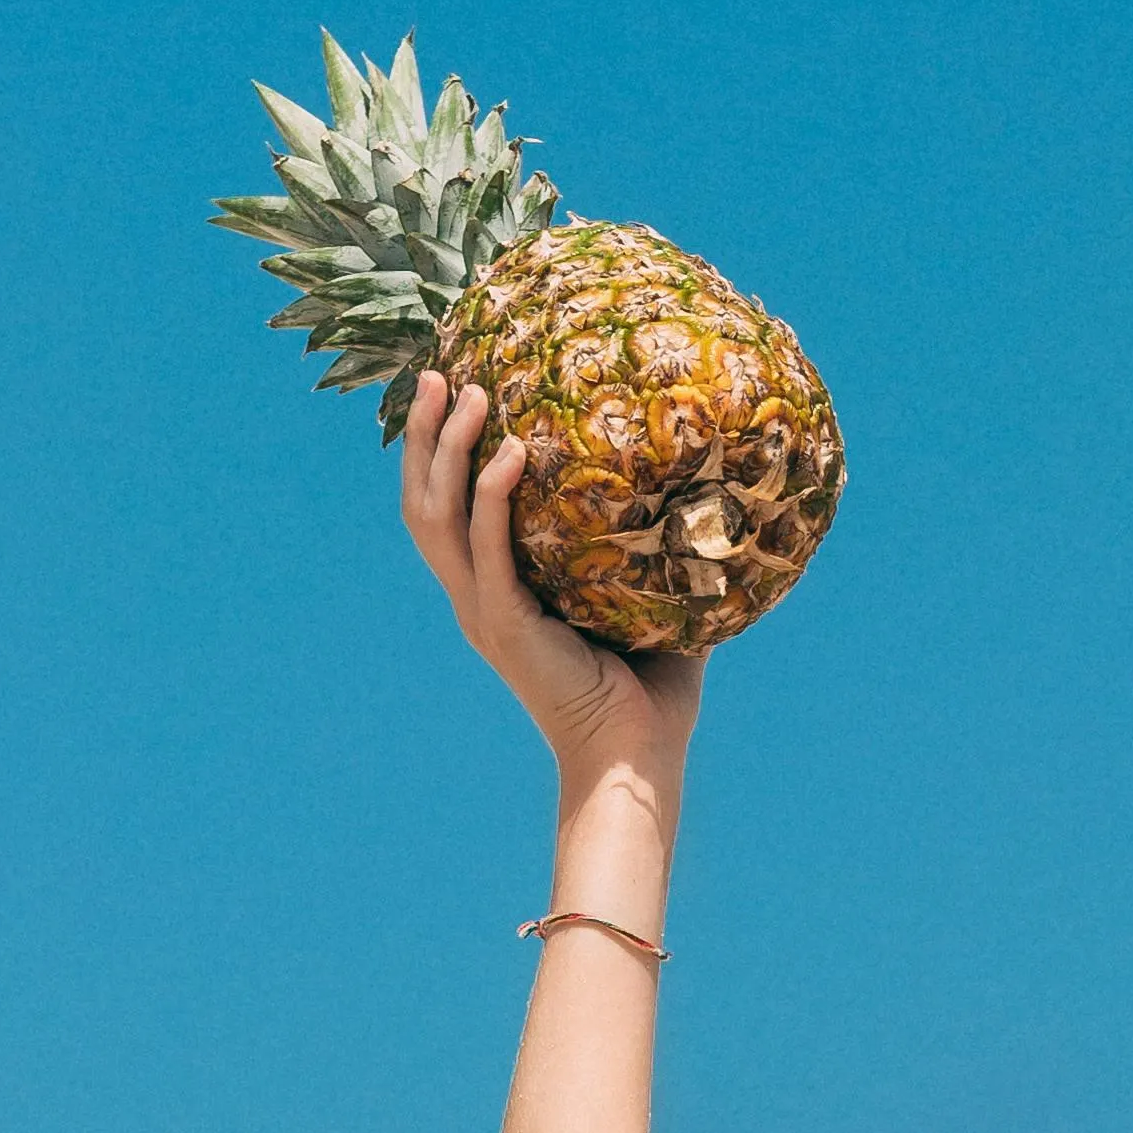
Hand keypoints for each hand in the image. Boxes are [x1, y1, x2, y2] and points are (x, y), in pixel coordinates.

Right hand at [401, 371, 704, 795]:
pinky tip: (510, 452)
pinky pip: (489, 551)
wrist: (637, 761)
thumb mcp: (650, 601)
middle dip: (424, 436)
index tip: (451, 392)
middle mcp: (476, 599)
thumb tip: (709, 492)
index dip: (438, 453)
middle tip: (437, 372)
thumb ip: (658, 550)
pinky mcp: (506, 627)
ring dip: (448, 451)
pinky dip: (493, 498)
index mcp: (496, 594)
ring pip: (439, 518)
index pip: (445, 511)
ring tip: (465, 392)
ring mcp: (484, 612)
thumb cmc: (651, 691)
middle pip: (423, 503)